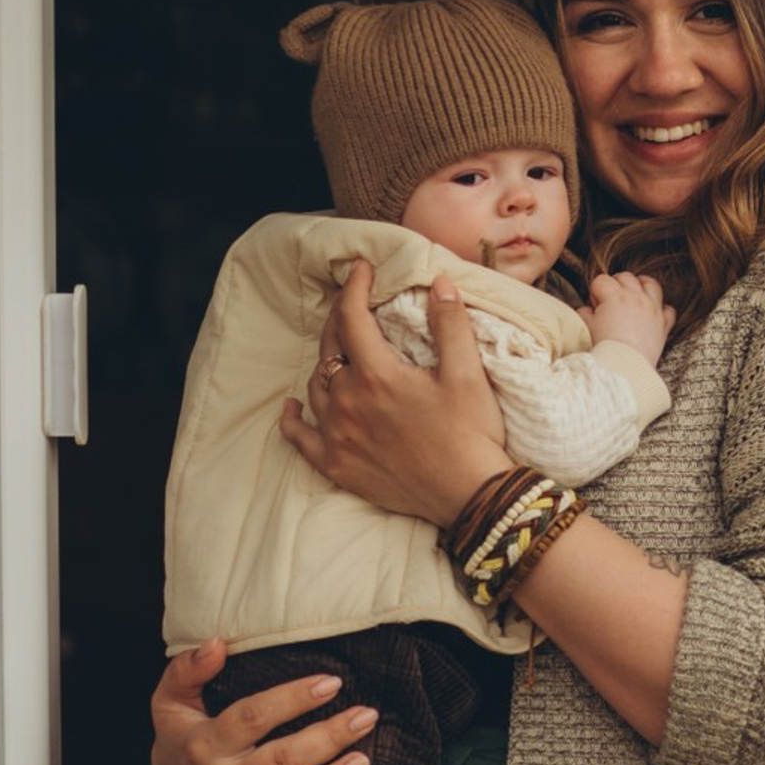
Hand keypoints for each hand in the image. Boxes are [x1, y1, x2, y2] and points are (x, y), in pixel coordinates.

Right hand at [148, 639, 374, 764]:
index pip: (253, 718)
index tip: (332, 683)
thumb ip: (188, 670)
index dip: (293, 699)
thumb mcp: (172, 700)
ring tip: (363, 762)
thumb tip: (217, 644)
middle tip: (366, 717)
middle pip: (280, 761)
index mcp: (204, 745)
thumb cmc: (183, 737)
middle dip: (326, 738)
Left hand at [278, 262, 509, 527]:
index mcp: (378, 375)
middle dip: (339, 320)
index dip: (355, 287)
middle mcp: (348, 403)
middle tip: (354, 307)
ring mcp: (338, 436)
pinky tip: (293, 407)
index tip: (360, 269)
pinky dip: (293, 420)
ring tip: (340, 351)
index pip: (353, 318)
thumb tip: (438, 282)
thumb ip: (450, 324)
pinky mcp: (337, 466)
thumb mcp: (468, 374)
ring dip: (326, 363)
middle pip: (330, 348)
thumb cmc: (472, 434)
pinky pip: (300, 438)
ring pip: (317, 386)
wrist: (470, 496)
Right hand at [585, 269, 672, 365]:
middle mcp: (636, 297)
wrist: (626, 366)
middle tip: (611, 302)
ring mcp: (653, 309)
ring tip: (634, 296)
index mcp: (615, 296)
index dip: (596, 292)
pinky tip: (652, 315)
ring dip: (642, 286)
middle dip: (616, 285)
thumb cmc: (604, 347)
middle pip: (626, 277)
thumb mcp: (586, 327)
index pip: (602, 280)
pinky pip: (668, 309)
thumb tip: (588, 310)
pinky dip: (661, 309)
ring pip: (651, 284)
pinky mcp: (664, 324)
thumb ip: (584, 313)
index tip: (595, 307)